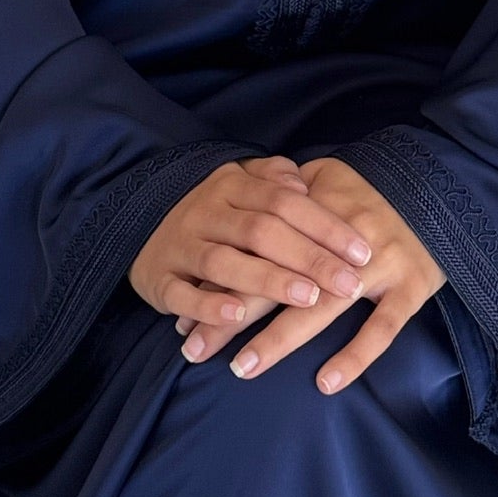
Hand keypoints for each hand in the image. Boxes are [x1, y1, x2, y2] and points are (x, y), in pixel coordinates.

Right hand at [127, 154, 374, 329]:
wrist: (135, 221)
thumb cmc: (210, 210)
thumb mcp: (238, 184)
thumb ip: (272, 179)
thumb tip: (303, 183)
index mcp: (231, 186)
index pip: (285, 201)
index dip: (325, 225)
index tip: (362, 250)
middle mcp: (206, 211)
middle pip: (263, 231)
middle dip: (310, 258)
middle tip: (349, 284)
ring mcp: (180, 245)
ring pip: (225, 262)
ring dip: (269, 280)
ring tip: (308, 297)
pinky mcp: (158, 279)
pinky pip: (181, 294)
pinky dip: (207, 306)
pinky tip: (235, 317)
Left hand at [173, 156, 446, 396]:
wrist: (444, 190)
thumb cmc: (375, 190)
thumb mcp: (330, 176)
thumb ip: (288, 189)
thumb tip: (243, 202)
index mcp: (318, 211)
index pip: (258, 248)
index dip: (221, 281)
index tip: (185, 313)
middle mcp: (343, 239)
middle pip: (280, 280)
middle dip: (234, 316)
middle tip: (195, 348)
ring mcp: (379, 264)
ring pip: (323, 306)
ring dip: (279, 339)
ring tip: (242, 367)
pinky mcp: (411, 287)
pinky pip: (383, 328)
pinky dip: (356, 356)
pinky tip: (325, 383)